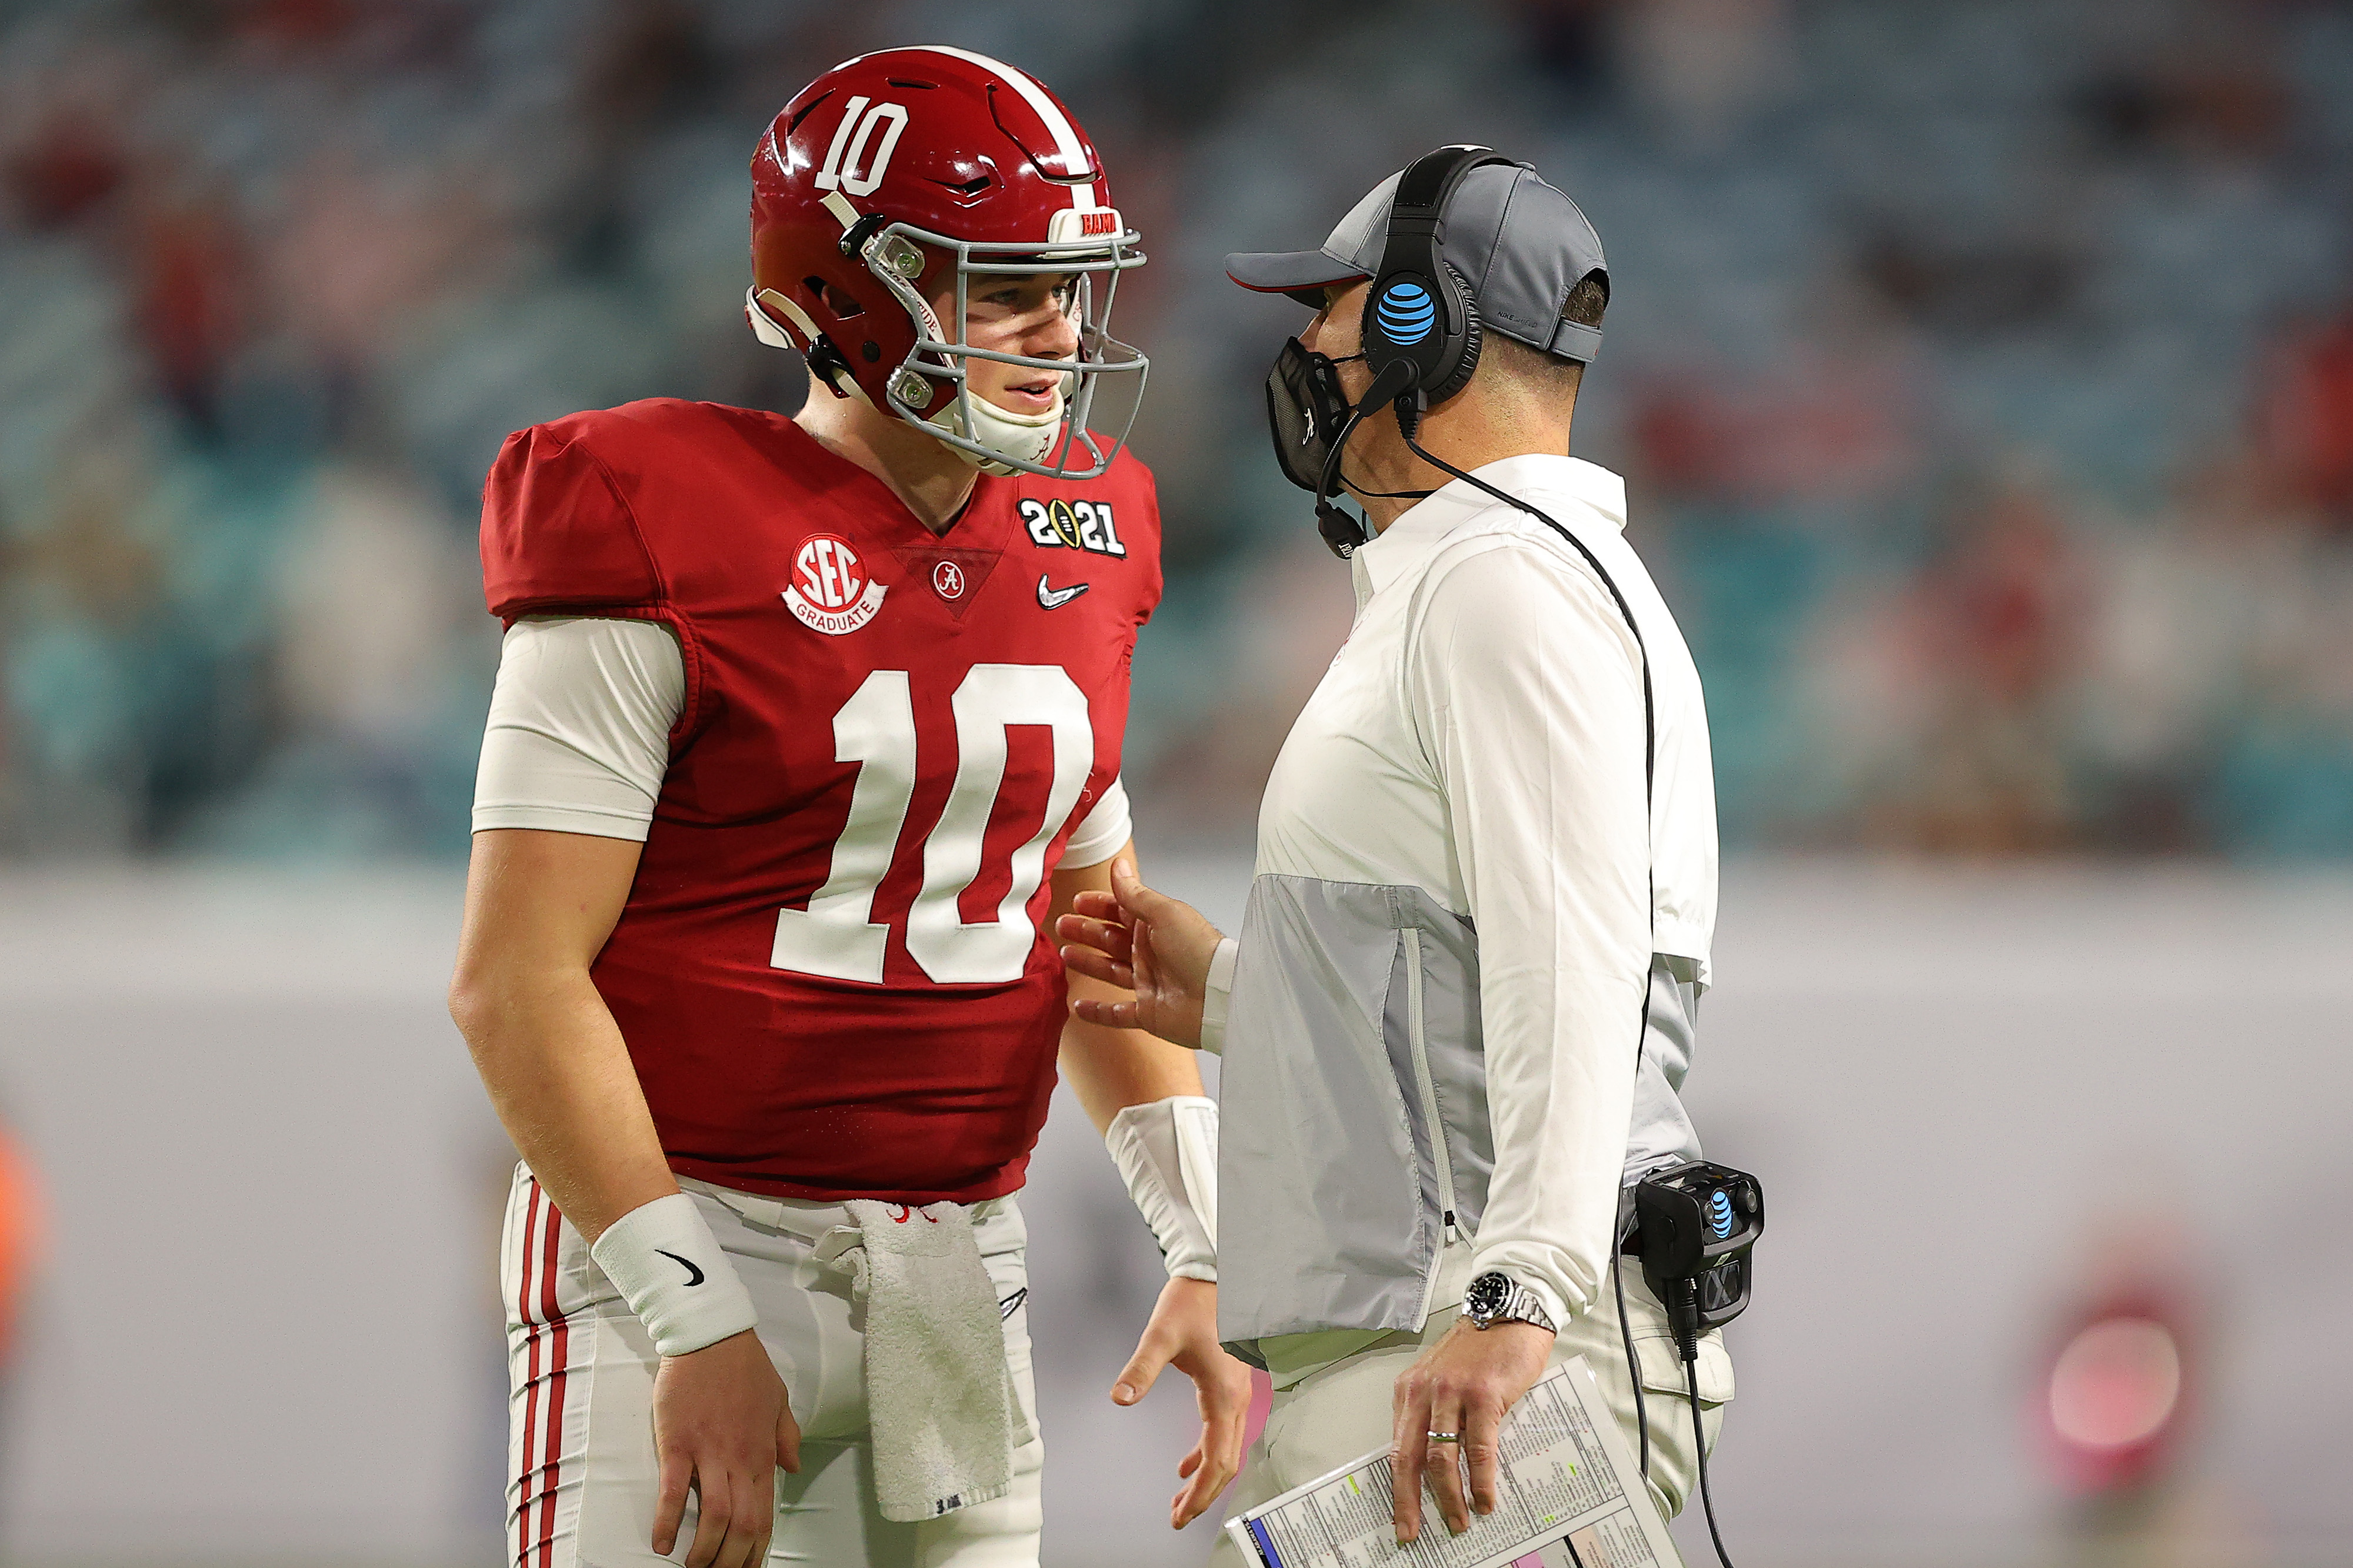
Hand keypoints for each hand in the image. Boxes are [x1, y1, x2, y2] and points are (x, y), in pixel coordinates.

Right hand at [651, 1328, 800, 1567]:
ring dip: (704, 1550)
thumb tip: (792, 1468)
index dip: (757, 1548)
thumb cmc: (745, 1366)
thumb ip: (786, 1436)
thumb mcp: (778, 1399)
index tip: (748, 1567)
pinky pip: (674, 1491)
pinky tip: (662, 1543)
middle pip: (742, 1524)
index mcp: (763, 1452)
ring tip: (693, 1567)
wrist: (711, 1336)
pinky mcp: (677, 1444)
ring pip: (714, 1515)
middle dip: (732, 1559)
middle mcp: (739, 1459)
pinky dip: (668, 1521)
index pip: (765, 1513)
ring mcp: (708, 1453)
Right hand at [1056, 858, 1224, 1046]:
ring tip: (1065, 955)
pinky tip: (1080, 1007)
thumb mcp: (1164, 912)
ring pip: (1110, 971)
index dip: (1099, 906)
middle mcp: (1152, 953)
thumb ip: (1135, 893)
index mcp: (1157, 926)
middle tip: (1063, 925)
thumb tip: (1119, 866)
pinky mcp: (1148, 1012)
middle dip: (1087, 931)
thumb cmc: (1199, 951)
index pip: (1122, 911)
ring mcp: (1149, 982)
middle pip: (1112, 940)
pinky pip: (1118, 1013)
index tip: (1078, 902)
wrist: (1219, 996)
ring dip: (1088, 963)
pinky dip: (1099, 1012)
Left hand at [1110, 1276, 1255, 1528]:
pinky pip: (1222, 1429)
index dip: (1200, 1493)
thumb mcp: (1161, 1336)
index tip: (1181, 1515)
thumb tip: (1121, 1397)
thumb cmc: (1193, 1302)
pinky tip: (1186, 1461)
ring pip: (1226, 1448)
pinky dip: (1206, 1450)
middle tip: (1179, 1516)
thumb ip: (1140, 1369)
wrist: (1215, 1274)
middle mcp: (1236, 1397)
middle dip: (1203, 1494)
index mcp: (1224, 1394)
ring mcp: (1236, 1391)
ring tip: (1181, 1498)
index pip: (1216, 1459)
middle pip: (1226, 1462)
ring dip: (1205, 1475)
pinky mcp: (1228, 1384)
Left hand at [1390, 1315, 1552, 1542]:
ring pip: (1441, 1458)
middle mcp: (1423, 1392)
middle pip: (1409, 1458)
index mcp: (1409, 1390)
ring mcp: (1452, 1393)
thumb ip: (1435, 1414)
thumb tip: (1436, 1464)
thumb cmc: (1480, 1350)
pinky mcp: (1482, 1396)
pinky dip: (1481, 1480)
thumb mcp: (1443, 1378)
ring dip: (1449, 1497)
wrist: (1508, 1313)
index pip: (1397, 1447)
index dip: (1398, 1487)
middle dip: (1409, 1501)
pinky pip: (1478, 1449)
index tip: (1402, 1517)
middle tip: (1414, 1532)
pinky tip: (1485, 1500)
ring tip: (1459, 1522)